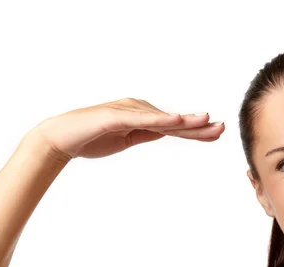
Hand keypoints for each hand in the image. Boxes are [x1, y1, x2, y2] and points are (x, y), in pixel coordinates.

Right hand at [26, 97, 224, 159]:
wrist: (61, 139)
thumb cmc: (92, 138)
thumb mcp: (126, 138)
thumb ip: (146, 133)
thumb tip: (167, 131)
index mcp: (142, 118)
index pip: (174, 127)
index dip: (196, 131)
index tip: (217, 133)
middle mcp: (138, 110)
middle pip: (173, 121)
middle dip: (198, 126)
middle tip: (222, 128)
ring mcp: (127, 111)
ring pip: (161, 119)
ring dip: (185, 121)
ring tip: (207, 123)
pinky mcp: (115, 116)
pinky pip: (141, 118)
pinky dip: (160, 119)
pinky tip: (177, 121)